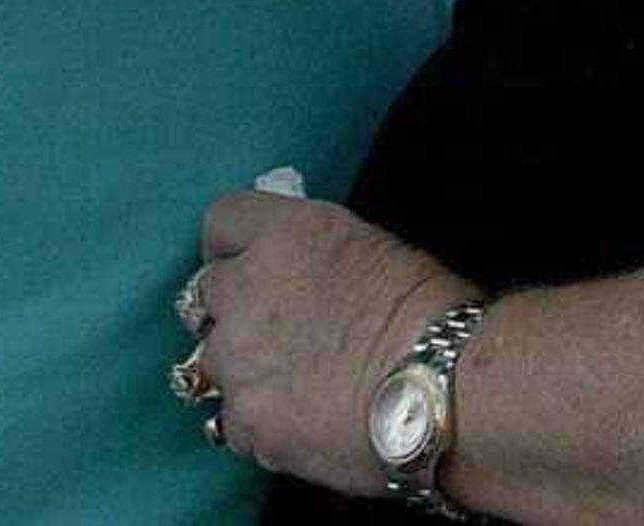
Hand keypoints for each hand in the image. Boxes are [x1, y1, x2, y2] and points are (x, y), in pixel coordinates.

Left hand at [189, 189, 471, 498]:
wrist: (439, 386)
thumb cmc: (427, 311)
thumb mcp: (369, 249)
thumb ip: (313, 256)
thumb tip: (301, 276)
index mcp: (283, 236)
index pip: (223, 221)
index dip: (235, 245)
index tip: (249, 261)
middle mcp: (246, 292)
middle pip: (204, 295)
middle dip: (233, 310)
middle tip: (274, 330)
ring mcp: (238, 362)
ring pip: (210, 363)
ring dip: (242, 369)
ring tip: (291, 385)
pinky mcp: (247, 422)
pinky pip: (233, 420)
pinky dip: (260, 422)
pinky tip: (301, 423)